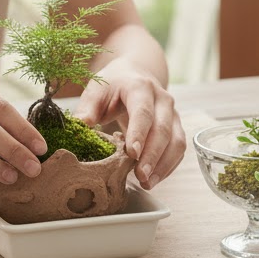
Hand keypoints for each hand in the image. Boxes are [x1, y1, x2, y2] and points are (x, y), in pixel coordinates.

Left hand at [73, 60, 185, 189]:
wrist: (135, 74)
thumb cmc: (113, 85)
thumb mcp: (97, 90)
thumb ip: (88, 108)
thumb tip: (79, 126)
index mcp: (140, 87)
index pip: (143, 111)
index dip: (138, 133)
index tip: (132, 153)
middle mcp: (162, 99)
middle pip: (162, 129)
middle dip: (153, 155)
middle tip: (141, 177)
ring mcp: (173, 113)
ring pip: (176, 141)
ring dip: (164, 164)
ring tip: (147, 183)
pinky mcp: (177, 127)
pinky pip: (179, 149)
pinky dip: (169, 166)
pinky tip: (155, 179)